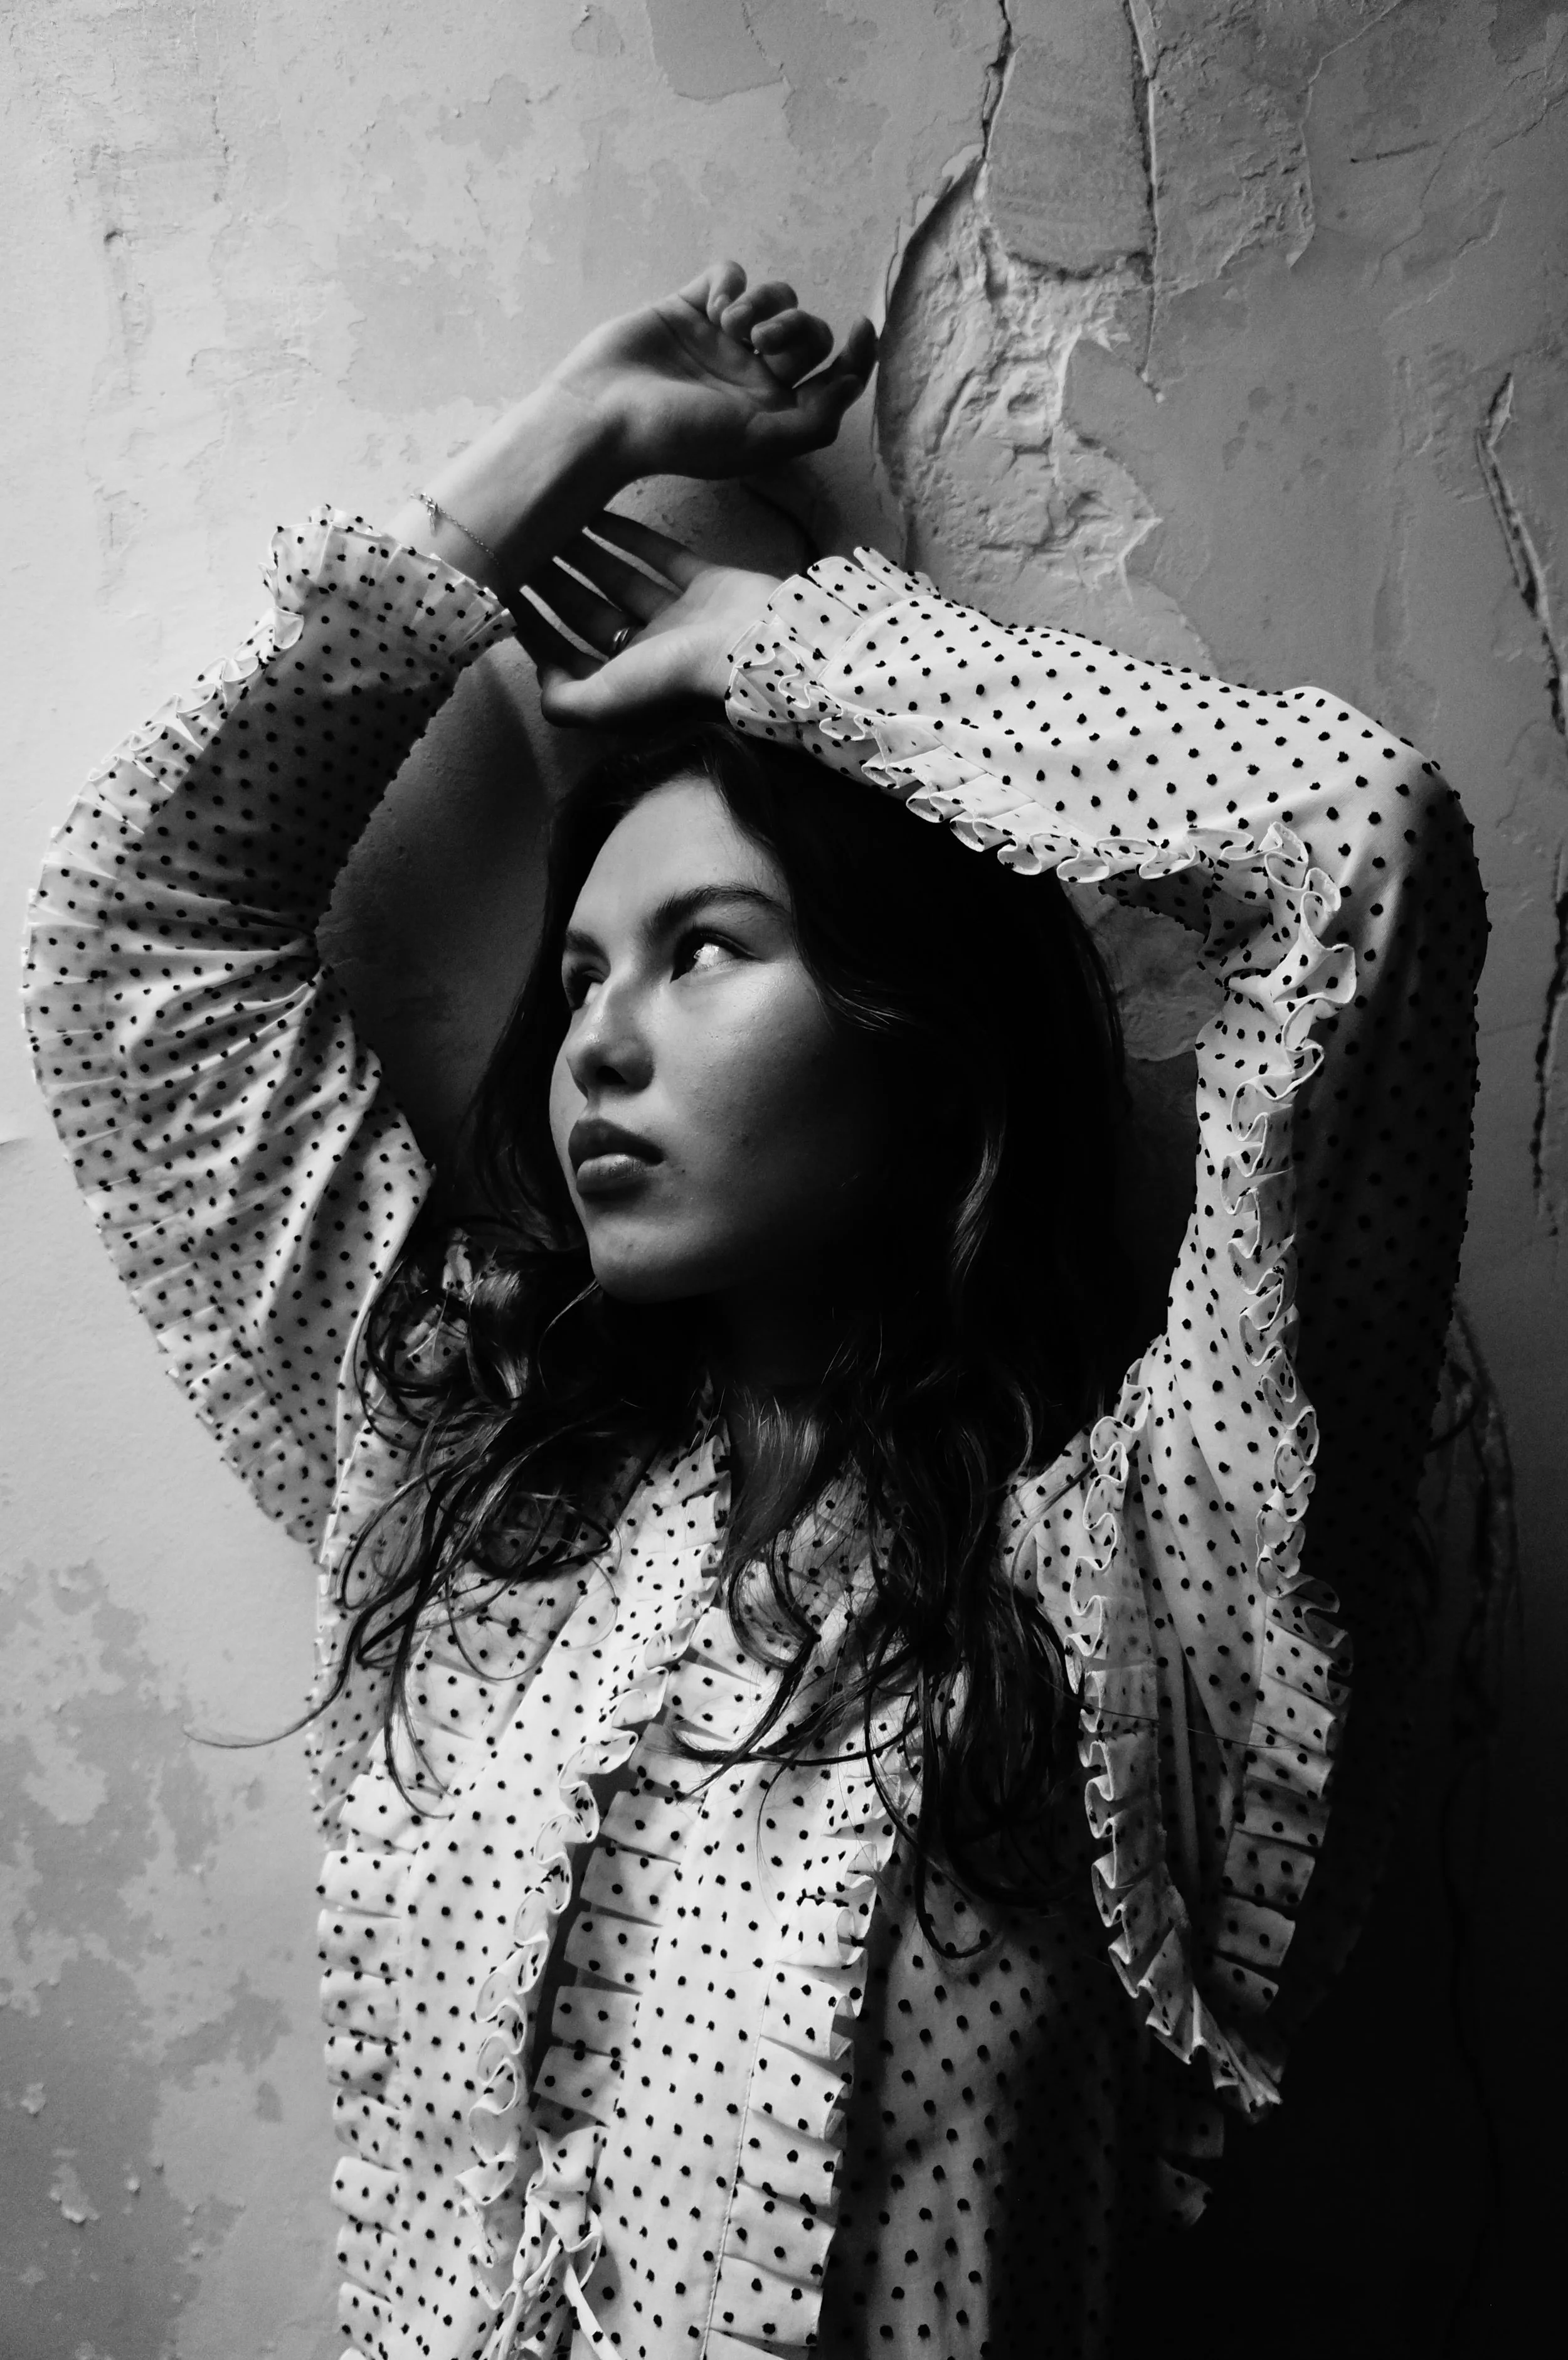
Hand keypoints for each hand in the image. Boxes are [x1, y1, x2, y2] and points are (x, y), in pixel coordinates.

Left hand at [512, 514, 781, 725]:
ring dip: (585, 554)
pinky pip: (661, 555)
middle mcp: (651, 653)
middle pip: (590, 614)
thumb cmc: (674, 679)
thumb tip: (540, 679)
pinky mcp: (706, 584)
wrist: (753, 648)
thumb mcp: (605, 704)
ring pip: (620, 581)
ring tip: (551, 520)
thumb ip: (565, 701)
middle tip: (521, 544)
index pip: (570, 655)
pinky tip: (597, 513)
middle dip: (554, 584)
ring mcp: (680, 617)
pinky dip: (629, 536)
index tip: (504, 591)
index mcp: (628, 685)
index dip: (535, 627)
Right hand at [546, 261, 876, 481]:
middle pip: (809, 333)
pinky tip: (711, 307)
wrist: (602, 416)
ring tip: (730, 326)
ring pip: (775, 299)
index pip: (833, 377)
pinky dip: (729, 283)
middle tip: (760, 343)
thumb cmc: (676, 438)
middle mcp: (753, 376)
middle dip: (796, 327)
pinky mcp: (689, 309)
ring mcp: (722, 340)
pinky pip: (729, 276)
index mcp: (774, 412)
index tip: (861, 327)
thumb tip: (851, 382)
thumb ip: (814, 421)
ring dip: (764, 304)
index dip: (857, 353)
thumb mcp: (758, 444)